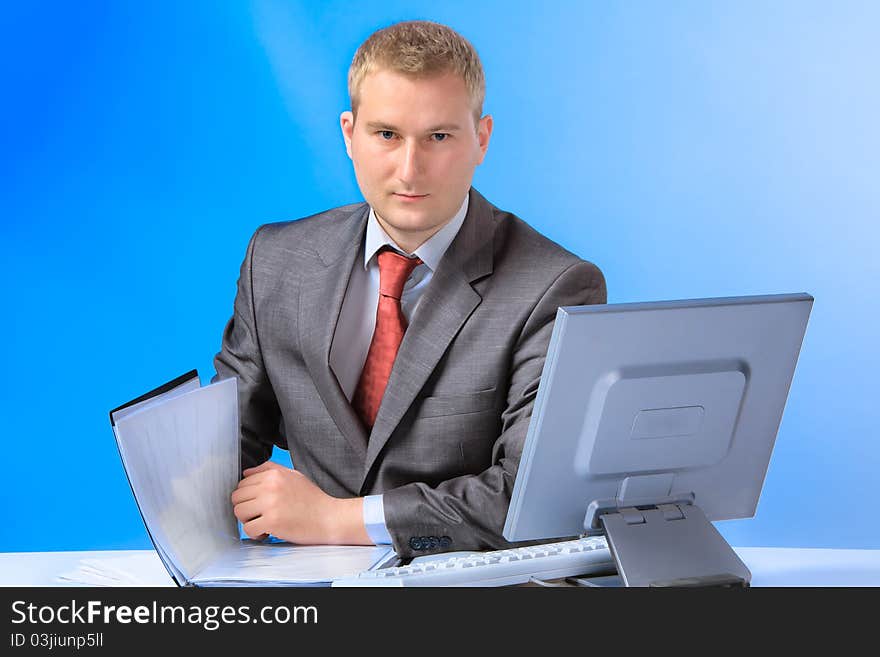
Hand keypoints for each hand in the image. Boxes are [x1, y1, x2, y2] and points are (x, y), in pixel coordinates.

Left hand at [230, 461, 369, 544]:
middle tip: (260, 515)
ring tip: (263, 523)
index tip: (259, 504)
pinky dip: (256, 534)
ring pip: (239, 513)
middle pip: (237, 498)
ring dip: (249, 521)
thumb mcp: (294, 476)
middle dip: (246, 508)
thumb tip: (246, 473)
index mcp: (274, 474)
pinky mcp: (272, 522)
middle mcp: (270, 486)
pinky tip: (268, 532)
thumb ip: (270, 469)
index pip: (243, 483)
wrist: (329, 518)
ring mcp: (270, 504)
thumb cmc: (313, 499)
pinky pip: (248, 529)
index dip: (249, 497)